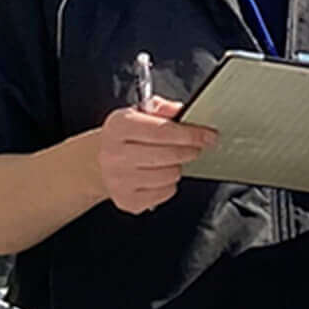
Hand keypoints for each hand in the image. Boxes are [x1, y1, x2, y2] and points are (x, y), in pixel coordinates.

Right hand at [95, 98, 216, 215]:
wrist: (100, 164)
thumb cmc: (125, 138)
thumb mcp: (138, 114)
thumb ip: (162, 109)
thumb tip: (182, 111)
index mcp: (118, 126)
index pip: (163, 130)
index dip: (191, 134)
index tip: (209, 136)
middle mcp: (114, 154)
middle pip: (169, 155)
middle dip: (189, 150)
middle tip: (194, 148)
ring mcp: (119, 180)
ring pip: (170, 175)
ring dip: (177, 167)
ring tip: (169, 161)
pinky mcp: (127, 200)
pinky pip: (165, 192)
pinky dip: (169, 184)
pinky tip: (159, 175)